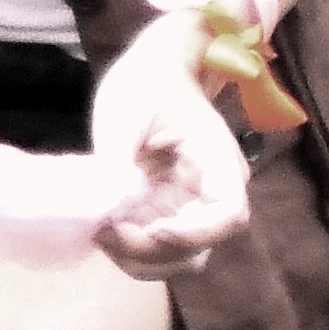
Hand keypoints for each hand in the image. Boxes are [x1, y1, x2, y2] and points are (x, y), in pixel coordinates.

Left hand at [89, 14, 250, 279]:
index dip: (196, 233)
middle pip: (199, 247)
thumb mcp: (124, 107)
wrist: (152, 71)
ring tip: (101, 233)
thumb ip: (116, 156)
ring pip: (178, 257)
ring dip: (140, 258)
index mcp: (215, 158)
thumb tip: (106, 202)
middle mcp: (211, 190)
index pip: (227, 213)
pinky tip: (104, 229)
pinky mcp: (168, 210)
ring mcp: (190, 205)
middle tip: (106, 233)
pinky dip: (132, 248)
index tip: (154, 229)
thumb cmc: (144, 81)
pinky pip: (158, 245)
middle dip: (152, 252)